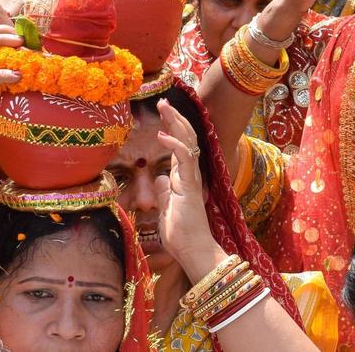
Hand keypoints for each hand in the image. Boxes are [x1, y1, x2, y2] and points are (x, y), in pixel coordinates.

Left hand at [154, 99, 223, 281]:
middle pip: (185, 137)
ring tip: (164, 107)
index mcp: (184, 178)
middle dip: (174, 118)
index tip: (163, 113)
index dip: (172, 127)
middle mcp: (190, 174)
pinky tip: (162, 135)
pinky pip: (184, 158)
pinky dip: (174, 144)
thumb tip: (160, 180)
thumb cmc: (181, 236)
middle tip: (163, 102)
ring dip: (176, 122)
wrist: (194, 253)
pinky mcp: (190, 185)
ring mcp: (191, 178)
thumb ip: (165, 195)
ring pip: (187, 141)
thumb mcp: (166, 211)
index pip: (180, 145)